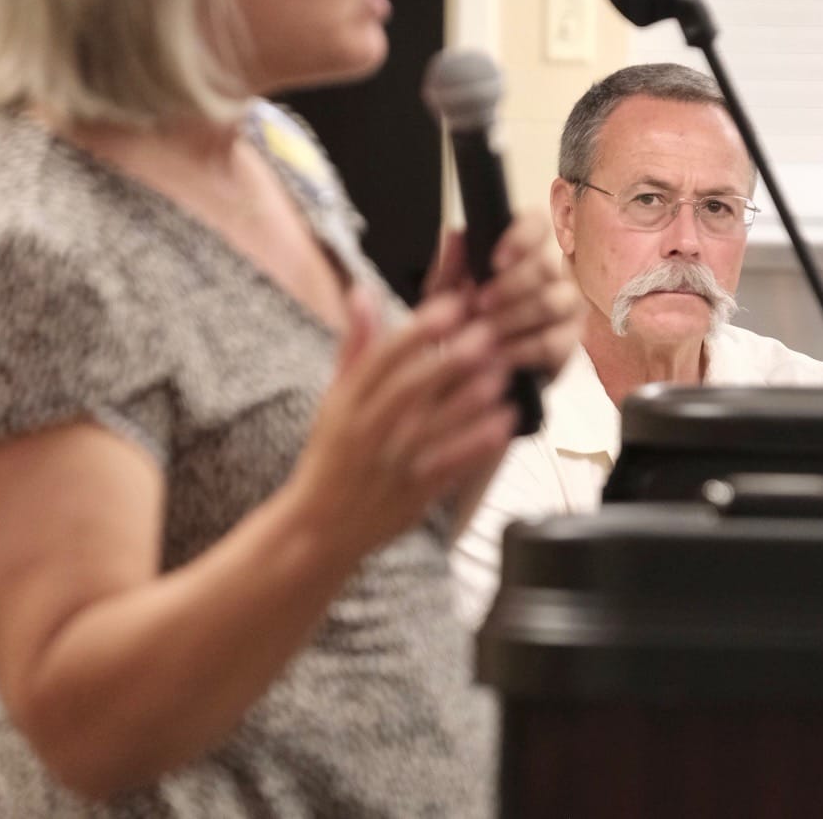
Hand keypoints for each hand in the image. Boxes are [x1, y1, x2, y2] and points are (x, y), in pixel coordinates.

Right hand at [291, 285, 516, 559]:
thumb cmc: (331, 455)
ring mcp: (390, 465)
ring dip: (469, 402)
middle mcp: (367, 431)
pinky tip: (504, 424)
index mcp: (346, 403)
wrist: (318, 530)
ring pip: (432, 430)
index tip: (452, 306)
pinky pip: (448, 469)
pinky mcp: (412, 496)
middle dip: (449, 361)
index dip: (418, 331)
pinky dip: (476, 447)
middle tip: (488, 335)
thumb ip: (354, 346)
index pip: (381, 358)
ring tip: (501, 376)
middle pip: (409, 390)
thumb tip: (362, 291)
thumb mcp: (334, 398)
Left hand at [430, 211, 581, 379]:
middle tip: (478, 305)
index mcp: (522, 250)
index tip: (496, 260)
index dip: (521, 237)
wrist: (465, 374)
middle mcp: (551, 273)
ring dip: (513, 318)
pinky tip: (499, 355)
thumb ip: (449, 267)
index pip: (536, 225)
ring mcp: (565, 308)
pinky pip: (555, 342)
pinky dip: (522, 349)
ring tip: (483, 333)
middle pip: (545, 266)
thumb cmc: (458, 323)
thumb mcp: (443, 297)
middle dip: (510, 286)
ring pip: (552, 302)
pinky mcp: (569, 344)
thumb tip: (457, 234)